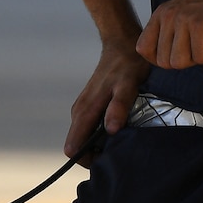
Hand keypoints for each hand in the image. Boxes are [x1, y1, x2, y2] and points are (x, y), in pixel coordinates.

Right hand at [67, 39, 150, 161]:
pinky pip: (89, 127)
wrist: (122, 42)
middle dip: (94, 155)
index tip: (109, 160)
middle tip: (119, 154)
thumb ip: (119, 107)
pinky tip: (119, 131)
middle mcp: (79, 112)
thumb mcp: (129, 85)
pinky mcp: (90, 104)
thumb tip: (110, 130)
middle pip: (77, 146)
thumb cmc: (128, 64)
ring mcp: (83, 107)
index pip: (73, 148)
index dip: (87, 160)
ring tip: (122, 143)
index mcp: (85, 111)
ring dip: (98, 145)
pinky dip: (100, 135)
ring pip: (83, 137)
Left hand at [137, 0, 202, 70]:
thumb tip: (160, 60)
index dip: (159, 58)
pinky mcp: (200, 27)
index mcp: (161, 12)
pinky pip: (201, 59)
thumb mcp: (183, 12)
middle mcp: (168, 15)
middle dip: (184, 60)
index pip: (142, 48)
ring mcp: (183, 20)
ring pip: (179, 63)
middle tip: (200, 43)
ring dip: (199, 56)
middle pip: (163, 62)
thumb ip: (169, 32)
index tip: (178, 52)